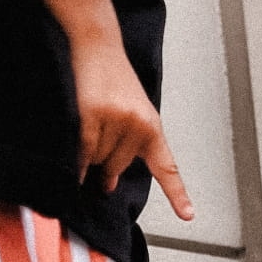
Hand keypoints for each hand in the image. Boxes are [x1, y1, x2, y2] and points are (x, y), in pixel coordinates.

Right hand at [71, 30, 194, 222]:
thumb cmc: (113, 80)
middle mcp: (139, 125)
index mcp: (153, 127)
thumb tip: (107, 184)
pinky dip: (77, 165)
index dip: (178, 195)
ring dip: (87, 155)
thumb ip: (124, 150)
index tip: (188, 216)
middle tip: (97, 142)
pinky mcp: (94, 114)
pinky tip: (73, 170)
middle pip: (116, 168)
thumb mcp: (131, 114)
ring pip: (97, 161)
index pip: (167, 167)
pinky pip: (85, 152)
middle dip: (103, 166)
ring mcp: (117, 120)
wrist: (99, 46)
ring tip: (87, 127)